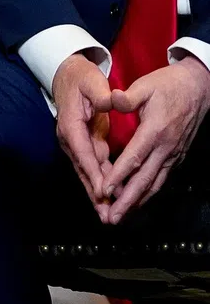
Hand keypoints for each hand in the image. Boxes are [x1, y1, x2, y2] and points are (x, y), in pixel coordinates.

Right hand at [51, 52, 114, 217]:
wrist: (68, 76)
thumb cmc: (82, 79)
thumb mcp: (92, 82)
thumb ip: (101, 93)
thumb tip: (109, 103)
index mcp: (70, 124)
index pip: (82, 151)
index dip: (93, 171)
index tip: (104, 190)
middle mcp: (69, 138)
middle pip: (83, 170)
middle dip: (94, 193)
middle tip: (106, 214)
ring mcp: (75, 144)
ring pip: (87, 173)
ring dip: (97, 195)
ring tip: (108, 215)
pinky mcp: (83, 145)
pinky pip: (93, 167)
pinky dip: (100, 184)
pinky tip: (109, 199)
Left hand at [103, 57, 209, 223]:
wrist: (199, 87)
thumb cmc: (168, 85)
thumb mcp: (145, 85)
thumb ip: (127, 97)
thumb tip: (111, 99)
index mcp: (155, 131)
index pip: (134, 158)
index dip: (119, 175)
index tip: (105, 190)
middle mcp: (166, 147)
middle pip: (144, 179)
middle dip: (127, 200)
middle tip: (112, 218)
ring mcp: (173, 154)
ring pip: (155, 183)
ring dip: (137, 202)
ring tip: (121, 217)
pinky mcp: (177, 156)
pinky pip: (162, 178)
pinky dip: (149, 192)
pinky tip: (138, 202)